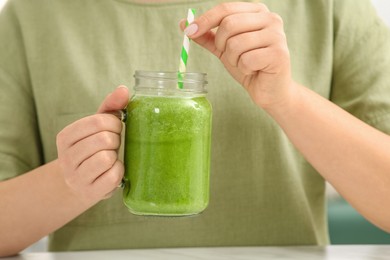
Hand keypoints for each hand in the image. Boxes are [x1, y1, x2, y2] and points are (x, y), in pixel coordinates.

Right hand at [56, 86, 128, 204]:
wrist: (80, 184)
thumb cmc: (93, 149)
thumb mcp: (98, 127)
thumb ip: (111, 106)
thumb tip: (123, 89)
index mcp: (65, 136)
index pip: (98, 121)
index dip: (115, 123)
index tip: (115, 128)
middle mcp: (66, 157)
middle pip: (105, 140)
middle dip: (115, 140)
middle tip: (112, 145)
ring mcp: (76, 177)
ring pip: (107, 158)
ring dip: (116, 157)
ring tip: (111, 158)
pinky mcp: (90, 192)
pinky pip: (113, 177)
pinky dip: (119, 172)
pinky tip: (112, 171)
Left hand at [181, 2, 294, 109]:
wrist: (270, 90)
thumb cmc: (249, 66)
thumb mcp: (224, 48)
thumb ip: (207, 35)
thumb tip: (184, 24)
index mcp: (257, 11)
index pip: (225, 9)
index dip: (205, 20)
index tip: (189, 31)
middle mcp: (270, 18)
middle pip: (229, 24)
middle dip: (221, 44)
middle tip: (229, 55)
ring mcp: (277, 35)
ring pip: (236, 44)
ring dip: (233, 59)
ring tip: (244, 64)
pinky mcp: (279, 54)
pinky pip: (247, 60)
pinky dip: (244, 69)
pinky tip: (254, 71)